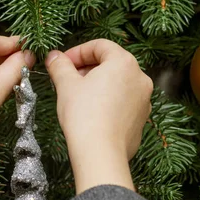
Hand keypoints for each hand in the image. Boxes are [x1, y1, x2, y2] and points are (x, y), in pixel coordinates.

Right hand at [45, 39, 152, 193]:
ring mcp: (144, 100)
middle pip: (111, 64)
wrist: (101, 154)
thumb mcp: (66, 85)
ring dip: (98, 85)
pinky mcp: (141, 119)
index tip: (63, 62)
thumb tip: (54, 57)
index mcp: (124, 63)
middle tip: (68, 79)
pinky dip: (109, 101)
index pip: (100, 46)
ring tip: (78, 97)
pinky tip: (92, 113)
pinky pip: (124, 102)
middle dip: (87, 69)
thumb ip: (60, 66)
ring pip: (119, 84)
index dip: (78, 52)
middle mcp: (140, 78)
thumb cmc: (85, 116)